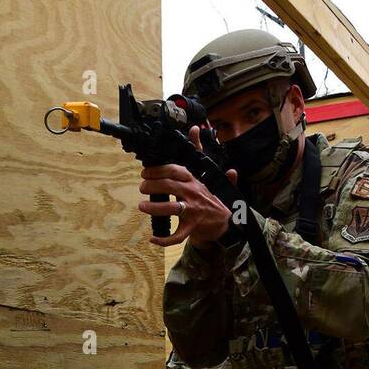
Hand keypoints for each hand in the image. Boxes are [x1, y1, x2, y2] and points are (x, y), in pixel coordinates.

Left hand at [138, 126, 237, 247]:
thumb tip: (195, 129)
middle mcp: (193, 193)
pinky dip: (164, 239)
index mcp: (195, 180)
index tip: (145, 172)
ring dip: (154, 207)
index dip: (157, 170)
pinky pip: (177, 236)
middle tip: (142, 187)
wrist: (226, 220)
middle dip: (152, 186)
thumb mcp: (208, 170)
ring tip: (142, 206)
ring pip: (171, 209)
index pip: (175, 170)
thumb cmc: (212, 195)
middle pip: (169, 187)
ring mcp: (193, 211)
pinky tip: (153, 238)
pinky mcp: (192, 227)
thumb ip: (200, 150)